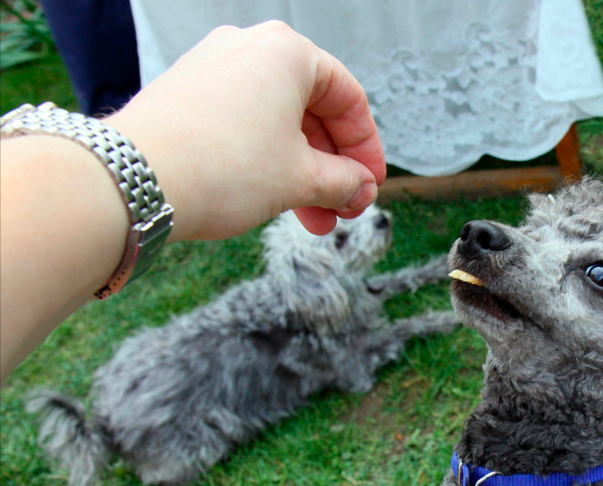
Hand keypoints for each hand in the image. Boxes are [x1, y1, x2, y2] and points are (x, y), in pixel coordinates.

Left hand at [107, 21, 385, 238]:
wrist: (133, 180)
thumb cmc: (222, 167)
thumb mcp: (300, 178)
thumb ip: (343, 182)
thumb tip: (362, 190)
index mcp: (287, 53)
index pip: (348, 99)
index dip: (367, 149)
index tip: (371, 186)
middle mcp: (249, 48)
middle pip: (312, 112)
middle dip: (332, 169)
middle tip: (343, 210)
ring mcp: (212, 68)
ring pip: (277, 123)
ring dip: (301, 173)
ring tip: (311, 220)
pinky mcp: (186, 94)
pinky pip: (243, 124)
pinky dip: (266, 160)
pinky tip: (273, 198)